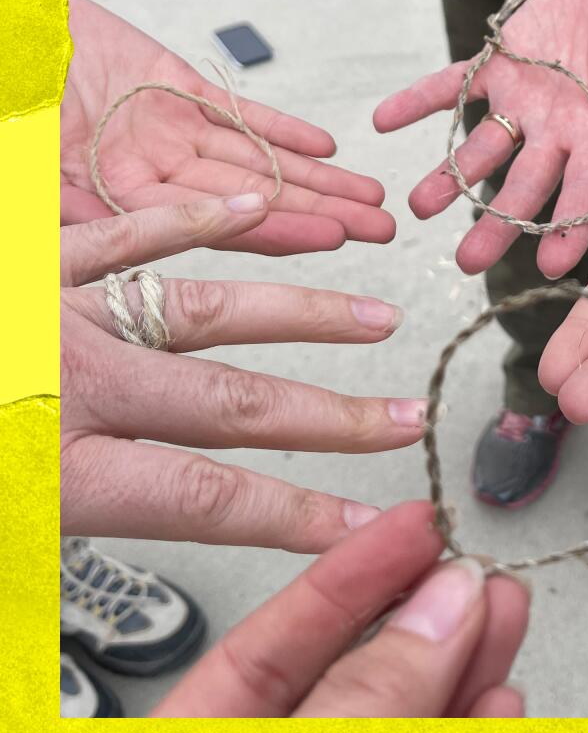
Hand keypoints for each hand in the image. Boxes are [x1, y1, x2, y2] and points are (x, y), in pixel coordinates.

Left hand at [61, 195, 423, 551]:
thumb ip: (71, 527)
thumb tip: (158, 525)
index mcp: (53, 471)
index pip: (205, 498)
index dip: (293, 511)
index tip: (359, 524)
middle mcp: (72, 383)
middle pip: (232, 402)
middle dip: (333, 416)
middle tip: (406, 420)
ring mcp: (58, 309)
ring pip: (204, 307)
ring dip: (302, 315)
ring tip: (374, 318)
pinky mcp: (35, 259)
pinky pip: (125, 231)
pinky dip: (197, 218)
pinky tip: (256, 205)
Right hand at [62, 0, 395, 255]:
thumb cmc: (6, 89)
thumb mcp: (29, 162)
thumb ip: (76, 211)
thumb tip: (125, 254)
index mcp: (110, 200)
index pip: (210, 226)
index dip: (274, 229)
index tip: (336, 239)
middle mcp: (144, 171)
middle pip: (248, 199)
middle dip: (318, 213)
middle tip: (382, 228)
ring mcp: (157, 126)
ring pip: (253, 157)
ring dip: (316, 176)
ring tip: (371, 194)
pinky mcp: (163, 80)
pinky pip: (231, 109)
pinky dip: (278, 125)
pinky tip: (328, 145)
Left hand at [152, 503, 527, 717]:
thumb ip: (357, 705)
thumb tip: (441, 608)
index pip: (263, 650)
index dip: (345, 579)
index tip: (411, 526)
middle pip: (348, 678)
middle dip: (423, 617)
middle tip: (473, 566)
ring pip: (402, 720)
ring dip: (465, 667)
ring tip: (507, 609)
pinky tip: (502, 698)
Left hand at [375, 0, 587, 278]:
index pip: (585, 192)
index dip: (569, 228)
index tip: (550, 266)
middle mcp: (556, 130)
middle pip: (524, 185)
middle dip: (498, 223)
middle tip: (468, 262)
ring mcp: (522, 101)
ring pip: (482, 147)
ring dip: (451, 176)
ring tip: (419, 205)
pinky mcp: (496, 65)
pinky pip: (451, 84)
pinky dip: (418, 100)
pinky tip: (383, 120)